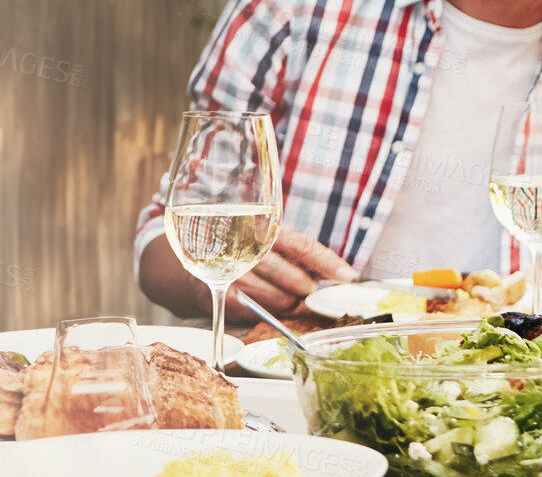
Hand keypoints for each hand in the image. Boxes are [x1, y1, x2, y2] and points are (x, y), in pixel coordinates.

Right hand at [230, 226, 355, 319]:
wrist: (194, 253)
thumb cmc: (244, 245)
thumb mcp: (268, 235)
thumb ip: (297, 250)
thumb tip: (336, 272)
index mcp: (263, 228)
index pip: (303, 247)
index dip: (327, 263)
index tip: (347, 276)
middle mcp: (247, 250)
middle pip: (296, 280)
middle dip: (306, 287)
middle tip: (306, 287)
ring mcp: (232, 275)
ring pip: (281, 301)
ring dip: (290, 301)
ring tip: (284, 293)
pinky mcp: (222, 297)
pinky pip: (260, 313)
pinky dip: (269, 310)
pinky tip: (265, 300)